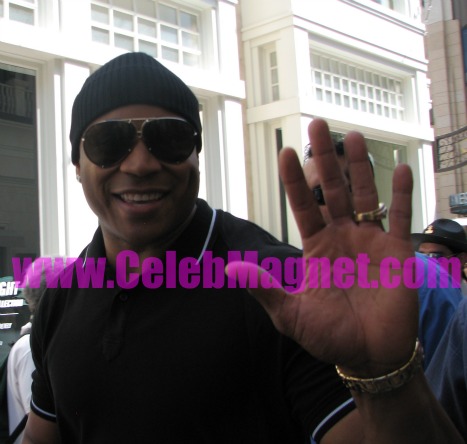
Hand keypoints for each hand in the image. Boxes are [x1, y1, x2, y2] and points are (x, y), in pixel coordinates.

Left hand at [228, 118, 417, 376]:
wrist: (368, 356)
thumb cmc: (329, 336)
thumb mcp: (291, 313)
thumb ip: (265, 288)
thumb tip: (230, 268)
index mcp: (317, 247)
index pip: (303, 205)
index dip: (293, 180)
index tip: (284, 152)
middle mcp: (342, 236)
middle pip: (332, 189)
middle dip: (324, 159)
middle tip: (317, 125)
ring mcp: (370, 240)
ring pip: (364, 194)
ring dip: (359, 166)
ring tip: (352, 136)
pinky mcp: (397, 251)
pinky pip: (400, 217)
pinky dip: (402, 194)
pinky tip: (401, 169)